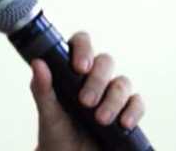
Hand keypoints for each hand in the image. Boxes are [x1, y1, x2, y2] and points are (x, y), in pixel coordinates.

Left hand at [29, 31, 145, 150]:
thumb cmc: (55, 131)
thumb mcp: (47, 112)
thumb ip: (41, 88)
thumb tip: (37, 63)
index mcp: (71, 68)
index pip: (81, 43)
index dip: (84, 48)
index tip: (80, 67)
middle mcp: (93, 77)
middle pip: (105, 61)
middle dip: (98, 80)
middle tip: (85, 102)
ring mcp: (111, 93)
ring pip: (123, 82)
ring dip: (113, 99)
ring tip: (100, 119)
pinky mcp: (126, 111)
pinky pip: (137, 102)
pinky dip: (133, 111)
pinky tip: (124, 123)